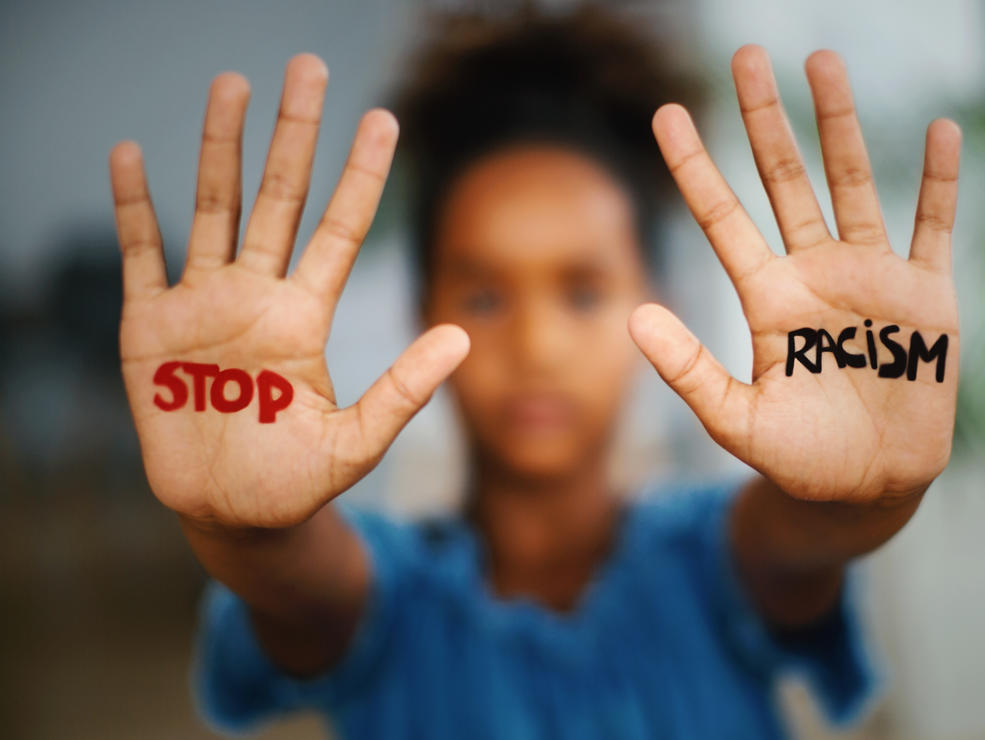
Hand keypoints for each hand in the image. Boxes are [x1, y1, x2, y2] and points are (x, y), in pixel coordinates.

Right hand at [110, 54, 468, 528]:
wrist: (230, 515)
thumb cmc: (297, 483)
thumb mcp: (356, 442)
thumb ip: (403, 391)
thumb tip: (463, 337)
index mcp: (306, 317)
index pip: (341, 229)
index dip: (361, 175)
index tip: (384, 118)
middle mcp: (258, 297)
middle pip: (280, 198)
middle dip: (294, 134)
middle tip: (309, 67)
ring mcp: (203, 305)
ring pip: (214, 208)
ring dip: (220, 147)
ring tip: (232, 84)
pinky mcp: (149, 326)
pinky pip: (140, 254)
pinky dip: (133, 208)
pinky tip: (131, 156)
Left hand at [630, 46, 960, 502]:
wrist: (867, 487)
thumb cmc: (797, 459)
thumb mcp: (735, 421)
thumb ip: (688, 370)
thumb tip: (632, 315)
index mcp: (766, 299)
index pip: (722, 217)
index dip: (694, 165)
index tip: (666, 112)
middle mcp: (813, 274)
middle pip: (784, 180)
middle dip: (765, 119)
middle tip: (746, 55)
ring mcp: (871, 279)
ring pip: (851, 185)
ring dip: (840, 125)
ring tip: (823, 61)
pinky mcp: (927, 298)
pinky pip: (936, 228)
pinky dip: (939, 184)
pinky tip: (940, 132)